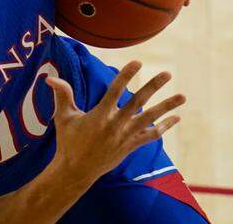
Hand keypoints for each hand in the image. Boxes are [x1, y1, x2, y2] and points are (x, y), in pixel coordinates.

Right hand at [47, 61, 184, 181]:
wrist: (77, 170)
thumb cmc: (68, 141)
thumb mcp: (64, 117)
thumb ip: (62, 95)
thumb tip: (50, 78)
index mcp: (100, 115)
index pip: (115, 91)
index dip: (126, 75)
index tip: (137, 62)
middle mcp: (116, 125)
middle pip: (138, 102)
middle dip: (154, 87)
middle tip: (167, 74)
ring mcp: (125, 136)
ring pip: (150, 118)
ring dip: (167, 106)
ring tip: (183, 96)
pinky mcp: (131, 146)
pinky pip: (151, 136)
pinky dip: (164, 127)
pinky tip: (176, 118)